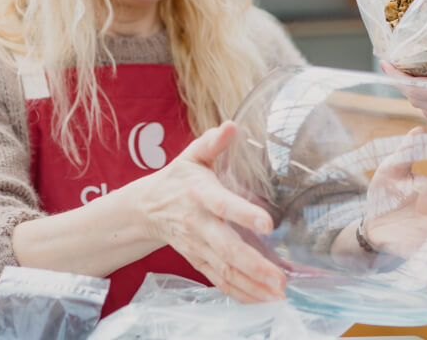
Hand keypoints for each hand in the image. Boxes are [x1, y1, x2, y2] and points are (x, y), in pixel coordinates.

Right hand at [135, 121, 285, 302]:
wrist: (147, 208)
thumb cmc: (179, 177)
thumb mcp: (193, 155)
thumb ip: (212, 142)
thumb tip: (231, 126)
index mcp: (200, 194)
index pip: (223, 204)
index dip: (243, 214)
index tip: (268, 224)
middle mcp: (199, 224)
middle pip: (225, 248)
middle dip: (253, 264)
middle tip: (279, 277)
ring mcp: (198, 247)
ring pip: (224, 270)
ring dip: (252, 284)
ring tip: (279, 294)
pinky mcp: (199, 261)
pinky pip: (219, 281)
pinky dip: (240, 293)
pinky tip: (263, 300)